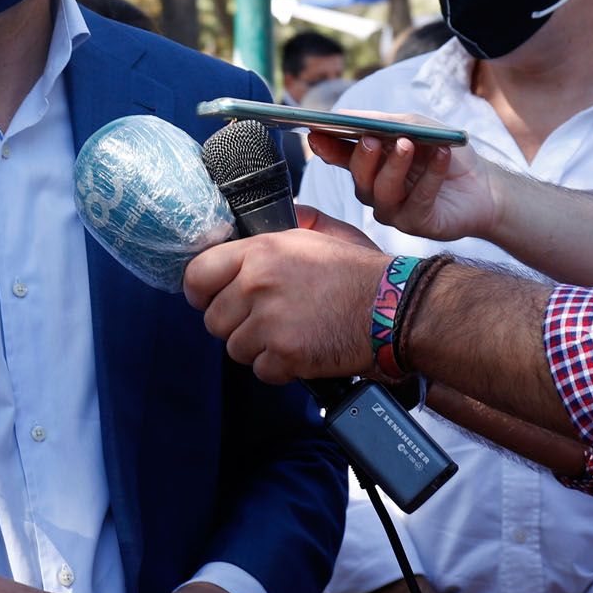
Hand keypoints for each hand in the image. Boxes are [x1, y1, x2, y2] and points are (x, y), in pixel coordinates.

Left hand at [182, 209, 388, 383]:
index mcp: (261, 252)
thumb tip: (259, 223)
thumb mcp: (322, 233)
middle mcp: (257, 284)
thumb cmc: (360, 273)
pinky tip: (301, 352)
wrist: (394, 308)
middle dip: (236, 324)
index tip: (207, 298)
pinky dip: (279, 369)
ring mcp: (269, 322)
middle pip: (213, 318)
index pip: (197, 273)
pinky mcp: (285, 355)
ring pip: (234, 348)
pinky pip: (261, 370)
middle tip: (265, 321)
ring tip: (289, 334)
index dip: (199, 291)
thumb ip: (287, 226)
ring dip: (257, 348)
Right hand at [308, 125, 502, 243]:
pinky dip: (430, 177)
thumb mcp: (416, 127)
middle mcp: (376, 191)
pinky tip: (442, 156)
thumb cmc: (447, 151)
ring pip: (383, 192)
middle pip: (359, 177)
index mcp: (371, 166)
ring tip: (407, 144)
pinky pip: (417, 200)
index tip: (315, 132)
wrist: (485, 186)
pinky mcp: (416, 224)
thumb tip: (343, 115)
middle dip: (363, 158)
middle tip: (371, 139)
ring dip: (395, 166)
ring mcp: (393, 211)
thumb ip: (383, 123)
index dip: (326, 147)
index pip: (341, 157)